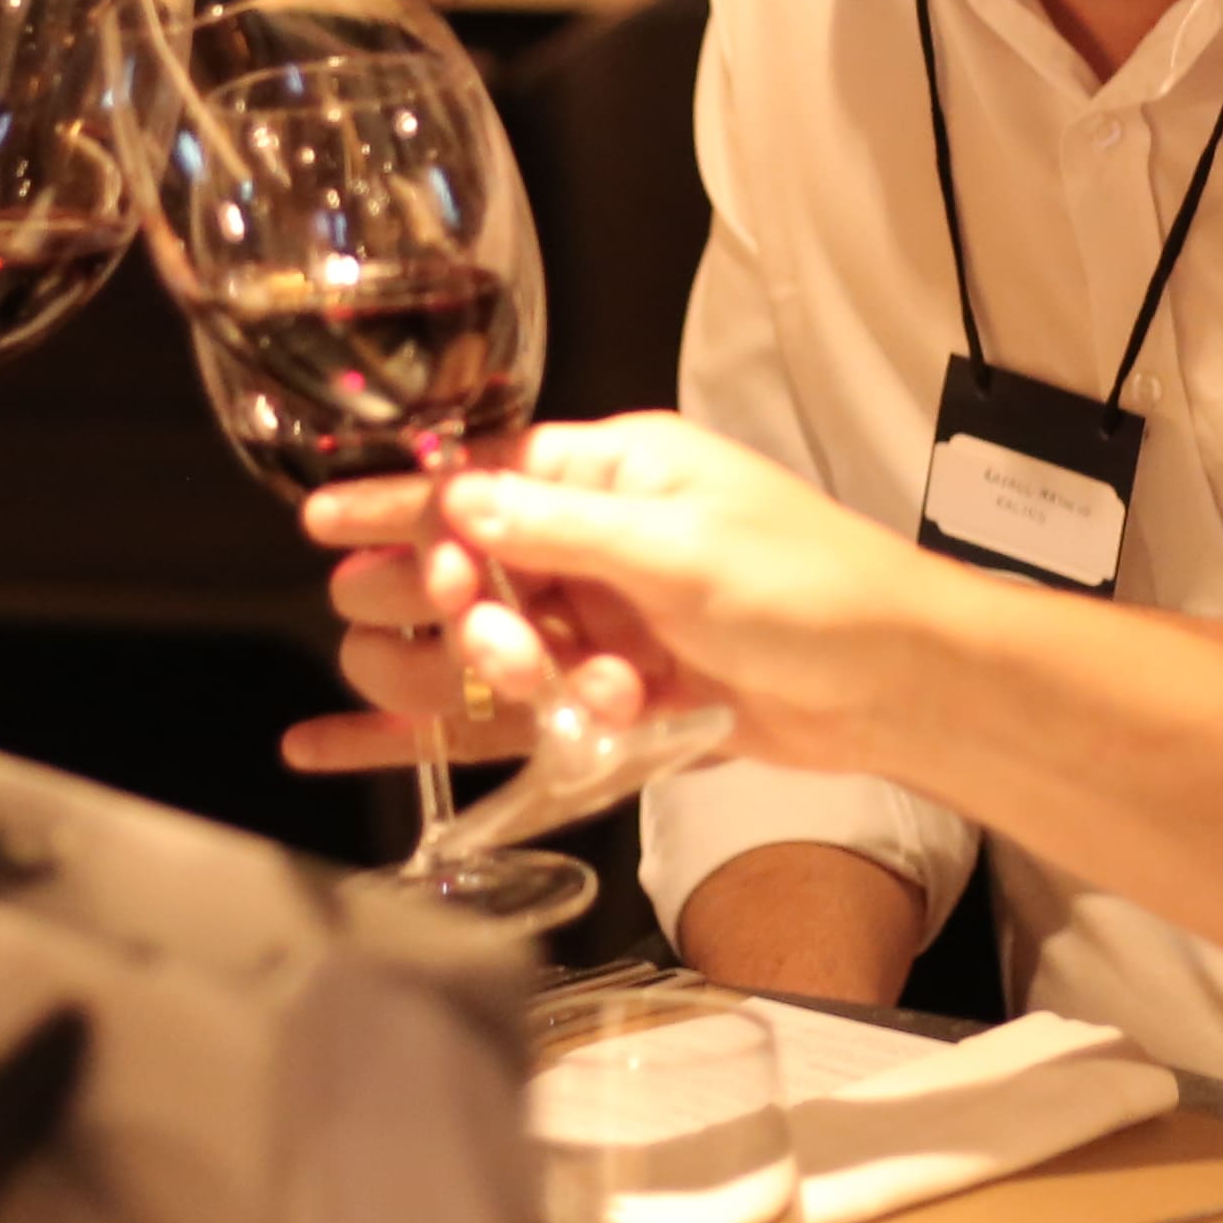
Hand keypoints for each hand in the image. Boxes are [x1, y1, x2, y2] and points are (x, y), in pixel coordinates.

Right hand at [278, 412, 950, 774]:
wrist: (899, 683)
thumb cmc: (812, 588)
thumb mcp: (683, 547)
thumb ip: (563, 532)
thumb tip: (460, 504)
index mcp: (616, 474)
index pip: (481, 481)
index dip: (401, 505)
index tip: (324, 524)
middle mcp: (598, 543)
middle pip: (468, 569)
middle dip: (449, 602)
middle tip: (463, 621)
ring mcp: (601, 624)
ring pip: (487, 649)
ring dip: (491, 674)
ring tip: (548, 685)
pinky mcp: (612, 697)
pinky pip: (510, 713)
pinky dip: (450, 729)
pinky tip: (346, 749)